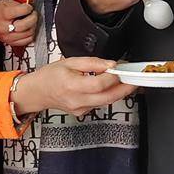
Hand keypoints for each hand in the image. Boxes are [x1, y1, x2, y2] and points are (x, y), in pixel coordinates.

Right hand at [0, 0, 38, 48]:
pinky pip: (27, 40)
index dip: (28, 8)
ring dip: (33, 26)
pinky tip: (28, 29)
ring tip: (30, 21)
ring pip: (28, 33)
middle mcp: (5, 27)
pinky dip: (30, 34)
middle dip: (33, 18)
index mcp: (3, 14)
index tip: (29, 7)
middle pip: (25, 24)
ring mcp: (8, 37)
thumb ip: (18, 4)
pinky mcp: (12, 43)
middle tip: (33, 14)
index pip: (22, 10)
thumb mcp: (5, 3)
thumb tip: (30, 7)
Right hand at [13, 57, 136, 117]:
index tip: (122, 69)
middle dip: (125, 89)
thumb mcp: (70, 62)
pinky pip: (99, 104)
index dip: (113, 77)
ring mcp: (80, 109)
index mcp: (71, 85)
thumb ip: (92, 63)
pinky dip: (107, 95)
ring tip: (126, 82)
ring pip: (106, 102)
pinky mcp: (82, 112)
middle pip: (107, 98)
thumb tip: (111, 65)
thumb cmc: (50, 76)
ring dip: (119, 92)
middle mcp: (76, 100)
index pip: (99, 84)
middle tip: (136, 80)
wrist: (38, 92)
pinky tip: (110, 88)